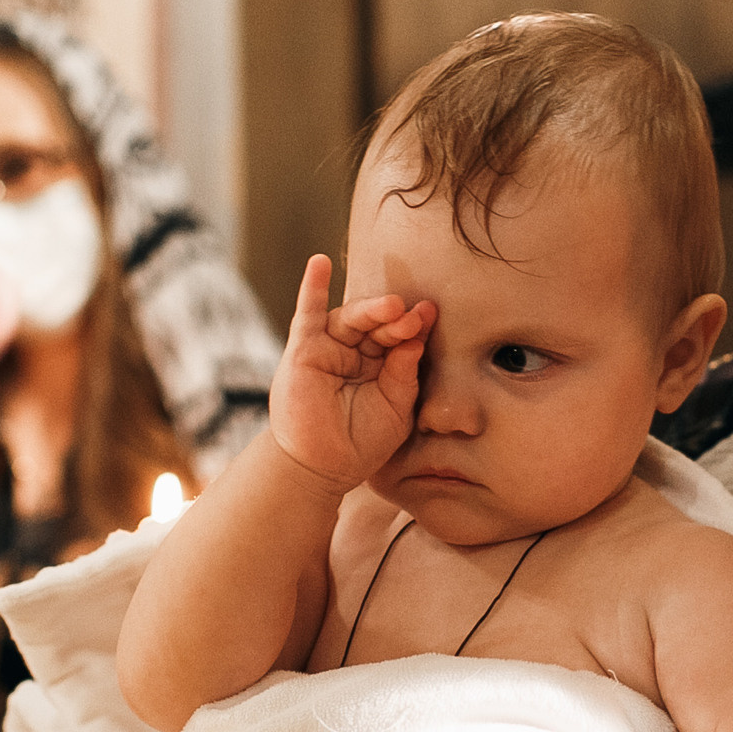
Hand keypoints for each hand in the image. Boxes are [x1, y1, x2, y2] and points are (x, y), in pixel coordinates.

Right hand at [266, 255, 434, 492]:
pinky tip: (319, 263)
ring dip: (371, 308)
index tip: (429, 314)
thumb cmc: (361, 442)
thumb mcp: (396, 407)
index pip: (399, 337)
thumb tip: (415, 339)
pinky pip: (307, 314)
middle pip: (377, 324)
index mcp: (379, 364)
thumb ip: (405, 373)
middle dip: (396, 319)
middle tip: (413, 315)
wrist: (322, 468)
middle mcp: (355, 351)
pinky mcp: (303, 351)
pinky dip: (312, 287)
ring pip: (352, 318)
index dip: (414, 326)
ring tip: (391, 305)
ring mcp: (328, 348)